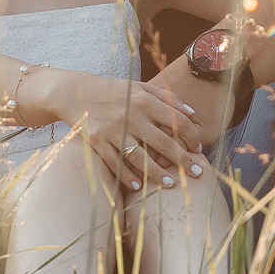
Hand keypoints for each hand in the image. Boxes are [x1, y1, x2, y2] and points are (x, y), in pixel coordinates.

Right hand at [59, 76, 209, 193]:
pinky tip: (138, 186)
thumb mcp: (140, 87)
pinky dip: (126, 176)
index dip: (192, 136)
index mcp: (144, 100)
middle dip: (183, 160)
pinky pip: (115, 163)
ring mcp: (113, 130)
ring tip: (170, 184)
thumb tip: (192, 114)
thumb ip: (167, 97)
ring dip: (157, 173)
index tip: (198, 148)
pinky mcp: (96, 142)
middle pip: (163, 142)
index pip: (177, 121)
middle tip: (197, 173)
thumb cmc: (114, 91)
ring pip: (140, 157)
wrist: (75, 92)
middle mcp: (130, 115)